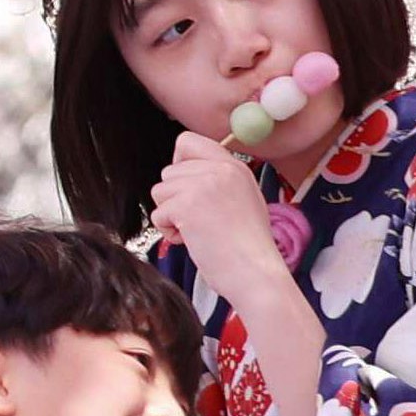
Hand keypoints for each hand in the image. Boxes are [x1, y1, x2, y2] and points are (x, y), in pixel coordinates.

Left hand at [147, 136, 296, 301]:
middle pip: (169, 171)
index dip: (180, 165)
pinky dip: (169, 231)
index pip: (187, 141)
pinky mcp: (186, 205)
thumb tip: (184, 174)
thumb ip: (217, 180)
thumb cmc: (248, 247)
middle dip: (176, 198)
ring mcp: (203, 185)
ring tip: (198, 232)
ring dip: (172, 215)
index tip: (188, 189)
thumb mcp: (243, 198)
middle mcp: (220, 169)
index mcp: (234, 166)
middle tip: (200, 221)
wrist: (257, 274)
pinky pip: (158, 213)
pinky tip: (193, 241)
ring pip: (160, 191)